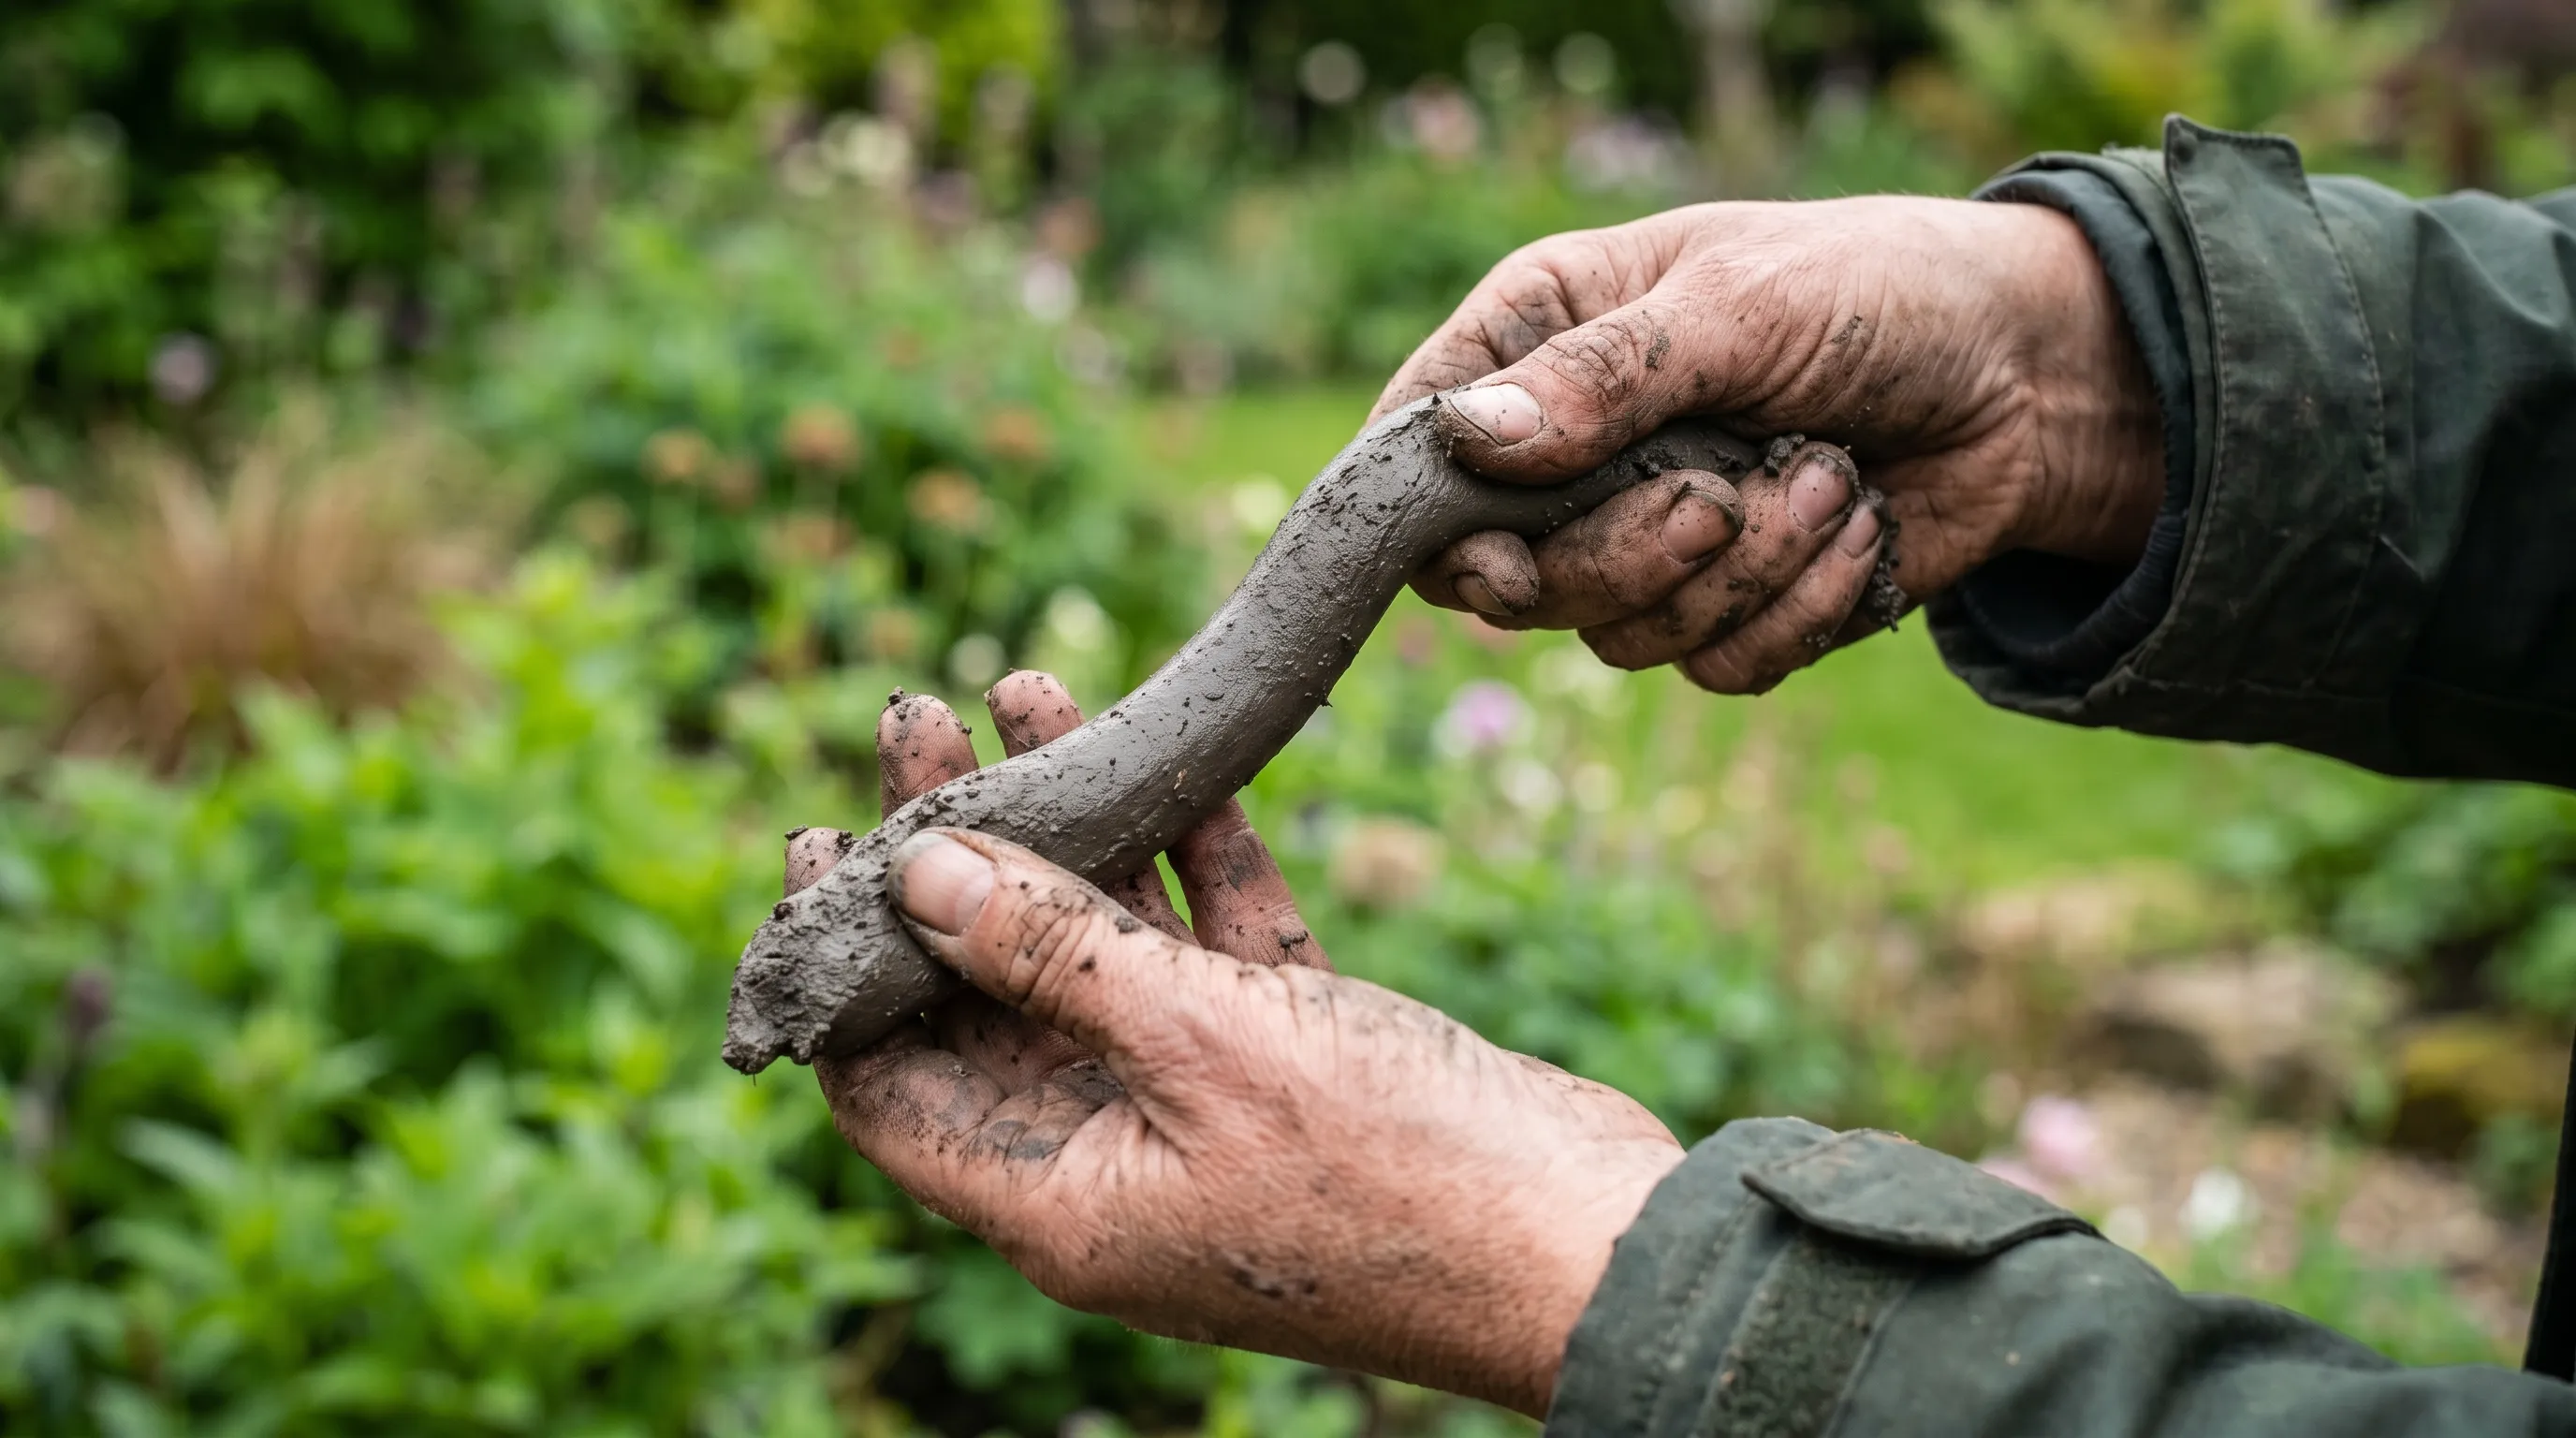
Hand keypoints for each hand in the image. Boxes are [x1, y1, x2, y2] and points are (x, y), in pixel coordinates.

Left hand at [809, 675, 1683, 1415]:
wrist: (1592, 1240)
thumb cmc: (1398, 1177)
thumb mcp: (1204, 1047)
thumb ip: (1054, 956)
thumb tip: (917, 870)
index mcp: (1056, 1198)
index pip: (888, 1083)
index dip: (846, 961)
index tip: (829, 831)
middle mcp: (1112, 1157)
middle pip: (984, 991)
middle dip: (950, 854)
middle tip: (919, 716)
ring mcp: (1201, 1108)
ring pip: (1097, 950)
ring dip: (1066, 827)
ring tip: (1023, 689)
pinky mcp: (1291, 1061)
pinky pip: (1206, 948)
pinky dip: (1185, 856)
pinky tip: (1164, 753)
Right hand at [1380, 197, 2163, 693]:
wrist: (2036, 371)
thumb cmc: (1878, 293)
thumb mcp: (1741, 307)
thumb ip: (1606, 376)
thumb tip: (1469, 441)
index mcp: (1543, 343)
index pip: (1416, 456)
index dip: (1437, 529)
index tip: (1504, 560)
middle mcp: (1576, 451)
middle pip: (1515, 581)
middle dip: (1631, 556)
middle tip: (1719, 500)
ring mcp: (1648, 536)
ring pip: (1617, 637)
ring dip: (1741, 574)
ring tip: (1826, 479)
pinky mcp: (1727, 606)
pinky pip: (1713, 666)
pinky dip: (1794, 612)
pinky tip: (1856, 528)